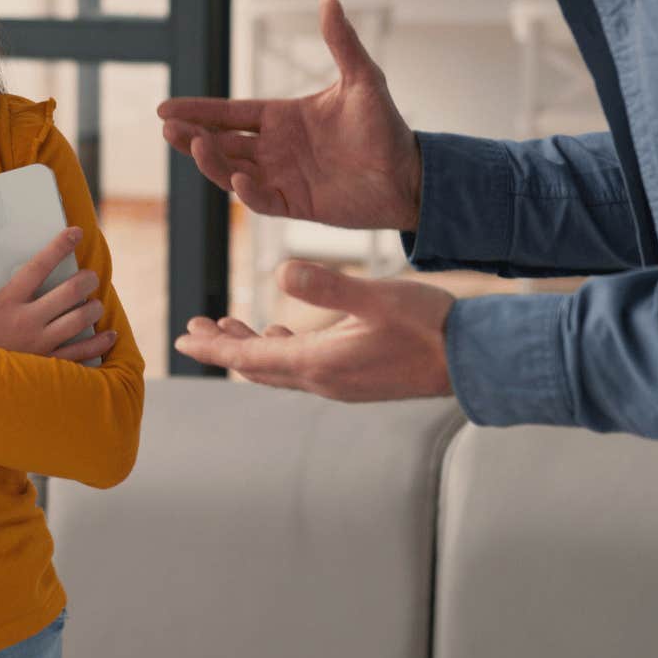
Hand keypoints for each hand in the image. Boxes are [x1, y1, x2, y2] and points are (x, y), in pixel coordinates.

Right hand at [0, 227, 119, 361]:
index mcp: (7, 303)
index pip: (39, 266)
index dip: (59, 246)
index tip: (75, 233)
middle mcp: (28, 321)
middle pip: (70, 291)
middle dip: (87, 279)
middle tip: (91, 277)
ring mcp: (40, 345)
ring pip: (81, 319)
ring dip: (94, 308)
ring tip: (95, 304)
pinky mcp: (48, 366)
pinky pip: (82, 353)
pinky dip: (100, 343)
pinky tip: (109, 336)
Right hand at [157, 0, 422, 230]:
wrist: (409, 175)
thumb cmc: (385, 127)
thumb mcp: (362, 79)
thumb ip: (342, 43)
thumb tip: (329, 0)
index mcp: (283, 117)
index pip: (230, 113)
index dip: (198, 111)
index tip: (165, 109)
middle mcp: (276, 148)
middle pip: (222, 142)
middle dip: (192, 136)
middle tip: (168, 129)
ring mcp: (282, 177)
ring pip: (233, 170)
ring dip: (212, 161)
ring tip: (196, 145)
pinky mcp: (295, 204)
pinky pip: (262, 200)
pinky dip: (248, 191)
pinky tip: (240, 178)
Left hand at [173, 261, 455, 401]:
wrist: (475, 361)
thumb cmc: (430, 326)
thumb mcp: (377, 297)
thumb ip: (328, 287)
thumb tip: (279, 274)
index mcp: (321, 363)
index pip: (251, 357)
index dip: (213, 347)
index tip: (182, 337)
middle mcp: (324, 380)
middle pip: (258, 366)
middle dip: (223, 346)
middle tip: (193, 329)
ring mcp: (341, 383)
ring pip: (280, 367)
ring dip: (250, 348)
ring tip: (226, 328)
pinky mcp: (357, 379)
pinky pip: (304, 367)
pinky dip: (281, 350)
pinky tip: (282, 334)